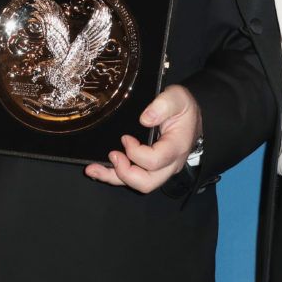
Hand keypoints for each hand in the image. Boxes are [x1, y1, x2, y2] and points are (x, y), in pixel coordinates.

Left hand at [84, 85, 199, 192]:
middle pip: (147, 182)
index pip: (155, 160)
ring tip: (92, 169)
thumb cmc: (183, 107)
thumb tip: (145, 119)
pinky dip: (115, 176)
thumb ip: (163, 104)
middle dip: (125, 173)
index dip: (136, 153)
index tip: (125, 137)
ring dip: (114, 178)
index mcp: (176, 146)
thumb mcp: (177, 96)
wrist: (189, 115)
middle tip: (112, 155)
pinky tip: (98, 170)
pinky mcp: (151, 169)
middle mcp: (170, 164)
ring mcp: (161, 169)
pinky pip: (134, 178)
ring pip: (139, 184)